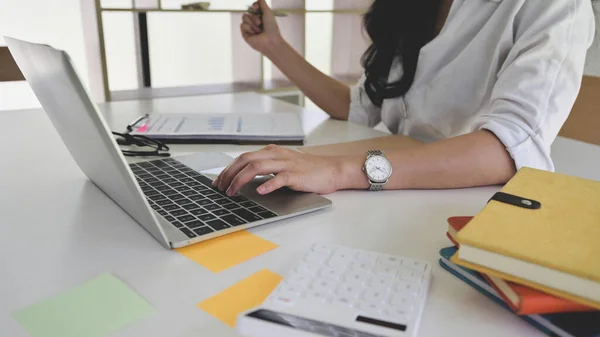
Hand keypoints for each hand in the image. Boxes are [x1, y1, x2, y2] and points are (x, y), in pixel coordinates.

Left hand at [212, 145, 355, 195]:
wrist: (332, 170)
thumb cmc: (308, 170)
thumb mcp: (284, 165)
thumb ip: (267, 168)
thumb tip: (245, 179)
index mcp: (272, 151)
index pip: (244, 157)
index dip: (228, 169)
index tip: (218, 182)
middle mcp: (277, 154)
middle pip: (245, 160)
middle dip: (229, 174)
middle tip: (220, 188)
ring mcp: (286, 164)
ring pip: (257, 167)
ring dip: (240, 180)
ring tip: (232, 192)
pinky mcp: (296, 175)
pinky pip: (279, 178)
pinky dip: (267, 185)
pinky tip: (260, 192)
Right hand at [241, 0, 281, 53]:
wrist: (270, 40)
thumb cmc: (271, 28)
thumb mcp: (268, 12)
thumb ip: (262, 3)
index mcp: (260, 16)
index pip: (253, 7)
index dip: (254, 6)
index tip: (256, 8)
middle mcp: (254, 21)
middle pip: (248, 11)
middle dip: (254, 16)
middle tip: (260, 23)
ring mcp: (249, 27)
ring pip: (244, 17)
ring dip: (252, 23)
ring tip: (258, 31)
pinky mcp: (245, 33)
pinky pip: (242, 25)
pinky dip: (249, 28)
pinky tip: (254, 34)